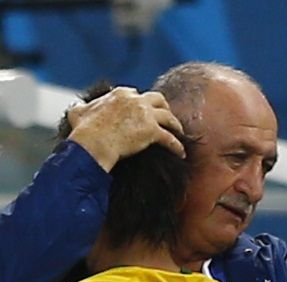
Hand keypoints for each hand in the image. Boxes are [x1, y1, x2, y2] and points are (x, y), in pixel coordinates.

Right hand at [67, 87, 184, 170]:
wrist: (93, 144)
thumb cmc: (84, 131)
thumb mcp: (78, 114)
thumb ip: (80, 109)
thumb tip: (76, 108)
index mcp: (121, 94)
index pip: (136, 95)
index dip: (142, 104)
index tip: (144, 112)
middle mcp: (135, 100)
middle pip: (157, 100)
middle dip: (164, 108)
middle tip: (167, 118)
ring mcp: (145, 114)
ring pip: (168, 117)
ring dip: (175, 125)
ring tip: (178, 133)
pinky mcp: (151, 131)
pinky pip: (170, 139)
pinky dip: (177, 146)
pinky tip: (181, 153)